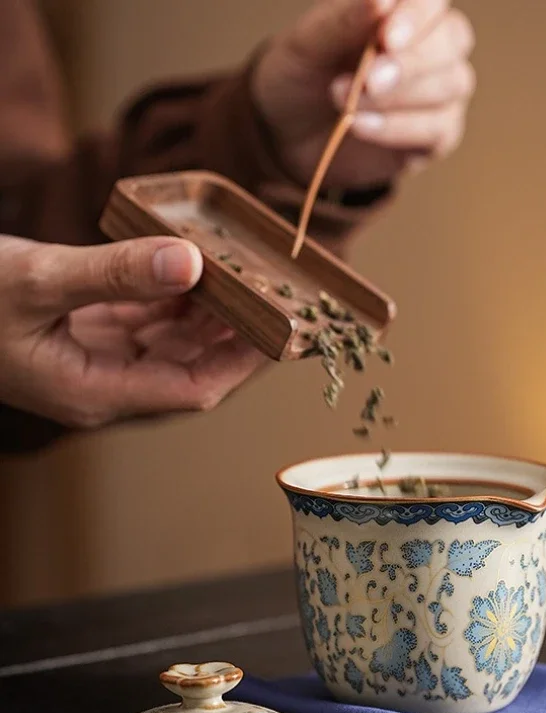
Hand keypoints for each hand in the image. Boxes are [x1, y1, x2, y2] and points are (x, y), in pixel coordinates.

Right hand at [0, 235, 264, 429]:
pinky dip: (178, 300)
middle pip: (193, 369)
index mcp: (96, 392)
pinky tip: (200, 271)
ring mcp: (98, 360)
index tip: (283, 331)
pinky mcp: (90, 333)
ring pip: (175, 344)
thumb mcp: (36, 280)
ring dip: (212, 316)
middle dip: (239, 339)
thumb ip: (114, 274)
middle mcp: (105, 384)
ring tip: (250, 280)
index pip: (193, 389)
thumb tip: (191, 262)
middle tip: (281, 302)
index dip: (243, 364)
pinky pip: (150, 322)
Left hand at [252, 0, 475, 189]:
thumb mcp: (308, 45)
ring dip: (399, 97)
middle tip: (367, 81)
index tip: (386, 38)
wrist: (288, 133)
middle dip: (408, 64)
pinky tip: (361, 126)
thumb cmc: (302, 76)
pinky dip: (398, 128)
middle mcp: (434, 46)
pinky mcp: (437, 135)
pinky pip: (438, 128)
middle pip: (451, 42)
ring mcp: (440, 91)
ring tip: (350, 107)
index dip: (416, 16)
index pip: (432, 1)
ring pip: (451, 84)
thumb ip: (344, 20)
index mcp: (406, 10)